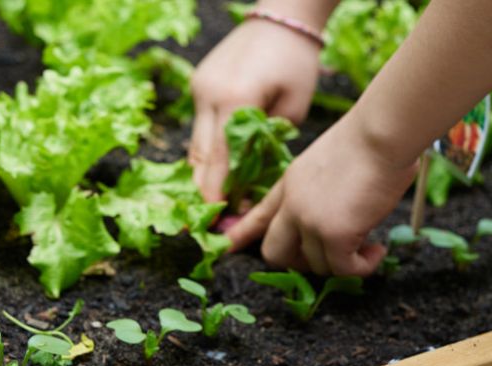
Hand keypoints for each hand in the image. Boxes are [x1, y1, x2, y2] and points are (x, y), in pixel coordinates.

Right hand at [189, 20, 321, 204]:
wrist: (281, 18)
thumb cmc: (296, 62)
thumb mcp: (293, 107)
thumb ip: (270, 143)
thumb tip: (252, 179)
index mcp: (235, 99)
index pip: (221, 158)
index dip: (218, 193)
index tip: (219, 219)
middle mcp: (209, 94)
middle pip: (200, 155)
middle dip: (205, 189)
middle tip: (214, 218)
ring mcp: (199, 88)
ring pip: (195, 143)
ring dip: (204, 172)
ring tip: (215, 201)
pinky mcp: (198, 83)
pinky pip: (200, 126)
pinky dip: (208, 149)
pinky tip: (218, 170)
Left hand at [224, 116, 418, 275]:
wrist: (380, 132)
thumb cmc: (368, 141)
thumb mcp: (327, 163)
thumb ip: (320, 190)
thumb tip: (339, 214)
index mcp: (288, 184)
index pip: (258, 215)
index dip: (242, 233)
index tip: (228, 244)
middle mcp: (292, 204)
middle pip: (275, 253)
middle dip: (301, 264)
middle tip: (333, 255)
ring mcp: (309, 220)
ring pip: (316, 266)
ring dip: (343, 263)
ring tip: (369, 245)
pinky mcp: (334, 234)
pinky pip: (344, 269)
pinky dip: (362, 267)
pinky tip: (377, 251)